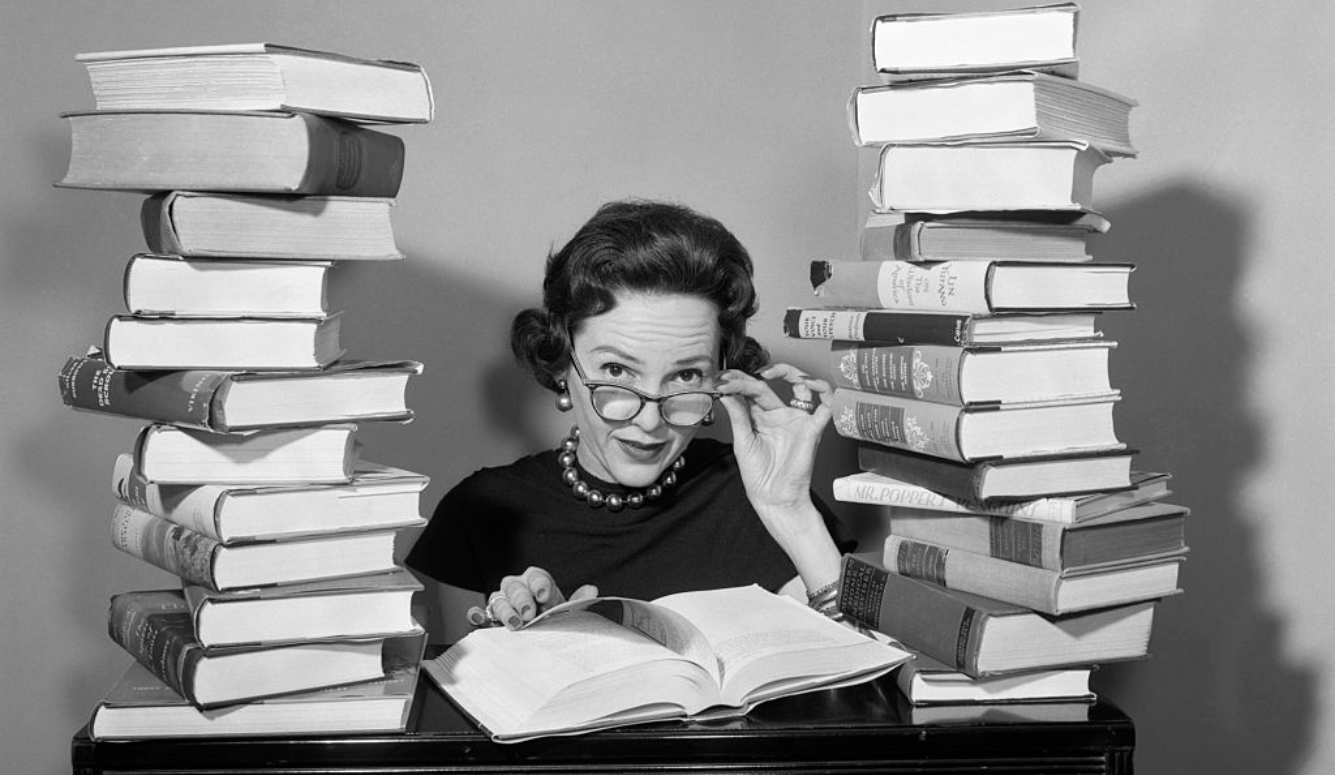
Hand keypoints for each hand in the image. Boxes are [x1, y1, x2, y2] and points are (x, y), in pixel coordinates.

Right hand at [466, 566, 598, 629]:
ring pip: (498, 600)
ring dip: (505, 611)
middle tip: (529, 614)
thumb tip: (592, 591)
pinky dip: (477, 614)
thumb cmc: (554, 618)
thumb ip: (579, 602)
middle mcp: (517, 588)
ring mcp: (502, 602)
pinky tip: (478, 618)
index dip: (540, 584)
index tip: (544, 596)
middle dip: (522, 599)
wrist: (542, 634)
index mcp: (536, 581)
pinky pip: (480, 613)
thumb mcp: (569, 611)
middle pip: (514, 587)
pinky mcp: (489, 618)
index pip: (536, 576)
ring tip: (515, 624)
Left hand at [715, 363, 831, 520]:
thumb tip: (725, 391)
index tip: (722, 377)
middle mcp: (780, 415)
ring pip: (802, 385)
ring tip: (768, 372)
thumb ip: (737, 415)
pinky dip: (822, 390)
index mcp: (762, 418)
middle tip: (734, 376)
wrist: (773, 498)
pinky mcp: (812, 429)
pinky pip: (825, 406)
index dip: (738, 381)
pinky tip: (807, 383)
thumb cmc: (759, 476)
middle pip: (769, 385)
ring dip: (790, 372)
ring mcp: (797, 420)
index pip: (751, 391)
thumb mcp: (742, 441)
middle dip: (751, 376)